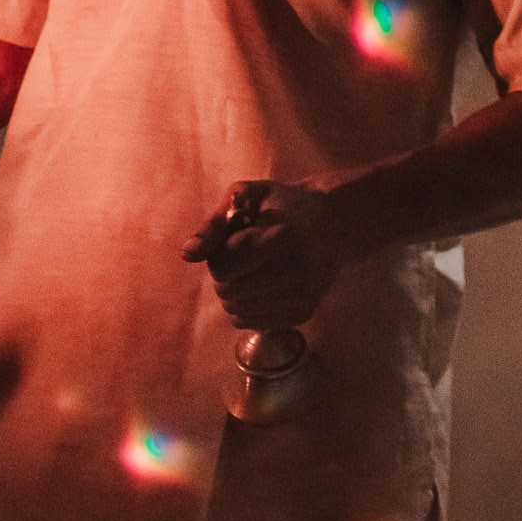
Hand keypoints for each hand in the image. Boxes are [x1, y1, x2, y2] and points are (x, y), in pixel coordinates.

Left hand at [183, 180, 351, 329]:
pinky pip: (251, 323)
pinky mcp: (303, 314)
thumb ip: (212, 226)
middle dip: (225, 274)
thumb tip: (186, 255)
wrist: (335, 222)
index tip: (235, 240)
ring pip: (236, 312)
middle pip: (227, 292)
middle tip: (245, 255)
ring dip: (235, 292)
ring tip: (256, 268)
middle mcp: (296, 270)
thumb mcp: (246, 197)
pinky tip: (266, 284)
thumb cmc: (282, 205)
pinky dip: (248, 306)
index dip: (218, 255)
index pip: (221, 268)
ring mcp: (302, 296)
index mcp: (281, 236)